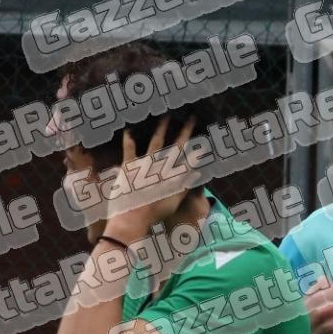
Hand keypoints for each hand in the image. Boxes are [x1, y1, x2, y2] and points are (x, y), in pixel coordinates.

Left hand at [100, 117, 196, 242]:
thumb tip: (196, 175)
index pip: (189, 160)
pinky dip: (128, 139)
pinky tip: (128, 129)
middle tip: (191, 118)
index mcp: (173, 177)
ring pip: (156, 142)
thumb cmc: (153, 214)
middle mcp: (162, 168)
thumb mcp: (173, 203)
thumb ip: (184, 187)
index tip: (204, 140)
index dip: (197, 149)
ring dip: (162, 128)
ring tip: (166, 116)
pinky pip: (129, 149)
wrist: (131, 218)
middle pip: (176, 146)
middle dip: (185, 132)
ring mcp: (145, 166)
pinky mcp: (129, 167)